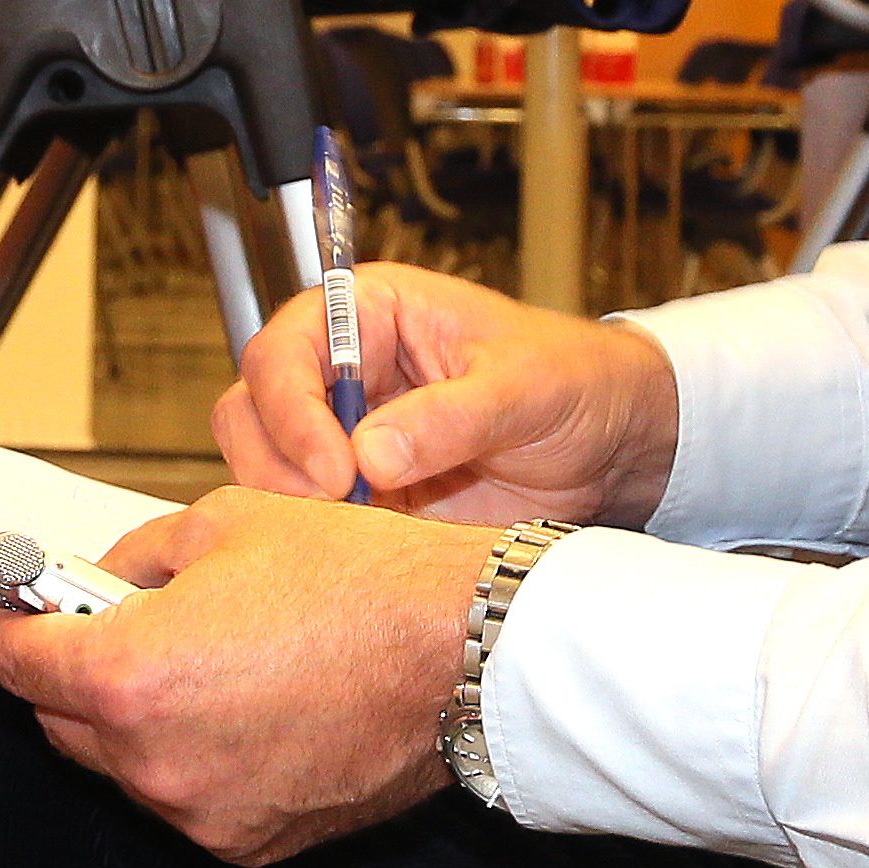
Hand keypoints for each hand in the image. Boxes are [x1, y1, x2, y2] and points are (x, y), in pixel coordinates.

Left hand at [0, 490, 496, 865]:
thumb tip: (97, 581)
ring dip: (129, 717)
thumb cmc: (356, 580)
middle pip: (58, 721)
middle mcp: (154, 762)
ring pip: (122, 766)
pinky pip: (187, 797)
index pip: (15, 661)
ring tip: (191, 659)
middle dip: (63, 670)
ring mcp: (202, 813)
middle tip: (92, 623)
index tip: (2, 607)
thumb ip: (134, 559)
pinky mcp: (251, 842)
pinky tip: (238, 705)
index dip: (0, 624)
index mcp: (129, 676)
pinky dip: (190, 757)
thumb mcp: (221, 524)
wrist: (465, 654)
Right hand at [214, 262, 679, 526]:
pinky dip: (319, 539)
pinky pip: (309, 518)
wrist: (616, 446)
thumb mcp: (524, 388)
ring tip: (360, 529)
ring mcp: (346, 436)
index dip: (291, 408)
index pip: (285, 349)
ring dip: (293, 505)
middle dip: (278, 462)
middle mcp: (343, 372)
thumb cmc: (574, 382)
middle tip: (334, 506)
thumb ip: (449, 417)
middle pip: (252, 409)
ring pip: (267, 468)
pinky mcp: (362, 495)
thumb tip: (369, 454)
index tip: (331, 467)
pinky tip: (363, 552)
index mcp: (370, 314)